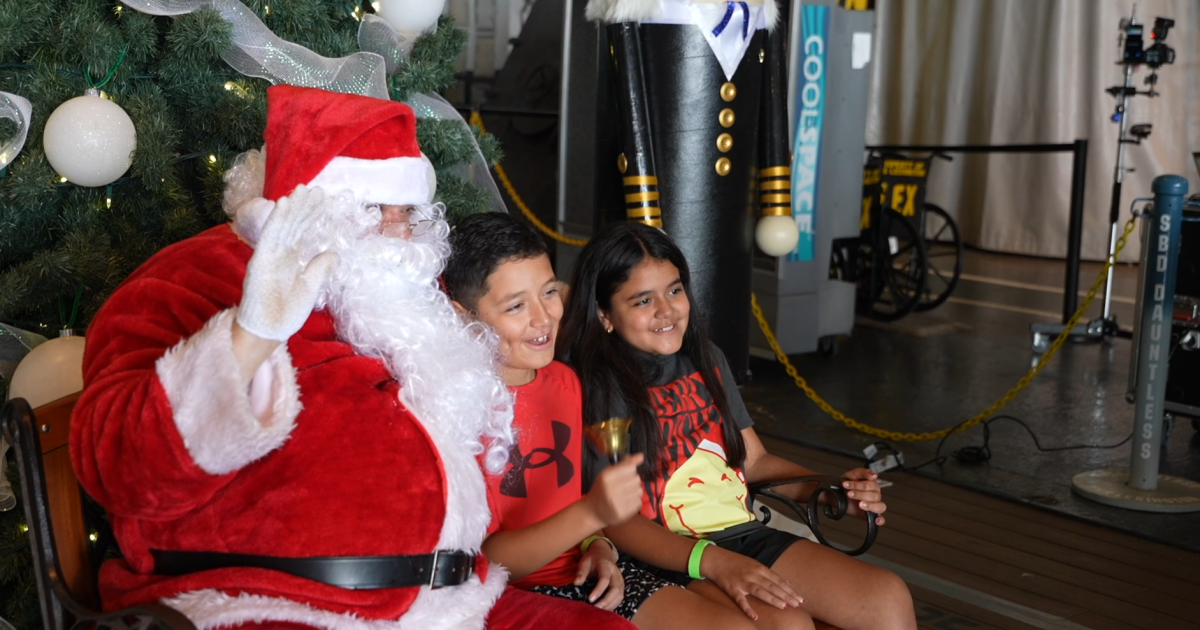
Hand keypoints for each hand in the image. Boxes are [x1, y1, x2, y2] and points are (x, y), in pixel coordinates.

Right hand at [237, 186, 339, 341]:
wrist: (270, 331)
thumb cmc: (287, 312)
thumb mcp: (311, 286)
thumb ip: (320, 268)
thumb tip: (334, 252)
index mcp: (289, 259)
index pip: (301, 231)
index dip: (310, 215)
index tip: (322, 200)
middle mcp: (278, 253)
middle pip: (292, 225)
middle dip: (303, 206)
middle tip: (315, 189)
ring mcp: (268, 255)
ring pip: (282, 225)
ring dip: (292, 207)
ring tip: (303, 189)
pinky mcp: (260, 260)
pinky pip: (270, 236)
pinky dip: (277, 219)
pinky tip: (284, 203)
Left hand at [575, 543, 623, 609]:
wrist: (603, 554)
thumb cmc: (592, 559)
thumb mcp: (584, 562)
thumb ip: (581, 572)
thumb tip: (576, 583)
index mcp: (606, 566)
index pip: (604, 579)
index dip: (598, 590)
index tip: (590, 599)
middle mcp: (615, 573)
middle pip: (615, 589)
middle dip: (607, 600)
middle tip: (596, 608)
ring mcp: (620, 579)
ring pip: (620, 595)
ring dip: (611, 604)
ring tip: (600, 611)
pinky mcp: (621, 585)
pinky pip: (620, 597)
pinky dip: (614, 605)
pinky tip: (605, 609)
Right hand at [583, 453, 644, 526]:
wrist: (593, 512)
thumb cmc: (601, 489)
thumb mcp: (608, 473)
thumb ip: (625, 463)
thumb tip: (641, 456)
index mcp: (606, 476)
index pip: (630, 467)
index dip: (629, 469)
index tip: (624, 473)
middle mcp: (612, 489)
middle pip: (636, 478)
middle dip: (632, 480)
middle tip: (622, 485)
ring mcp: (619, 502)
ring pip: (640, 490)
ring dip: (634, 491)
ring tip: (623, 494)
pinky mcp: (625, 513)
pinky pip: (639, 501)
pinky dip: (634, 501)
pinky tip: (624, 502)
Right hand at [701, 544, 802, 620]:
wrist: (716, 559)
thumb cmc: (737, 563)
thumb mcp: (755, 565)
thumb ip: (770, 575)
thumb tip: (788, 583)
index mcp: (760, 568)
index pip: (778, 580)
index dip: (790, 590)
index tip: (801, 599)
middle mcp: (753, 574)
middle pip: (772, 586)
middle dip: (786, 595)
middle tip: (798, 605)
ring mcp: (743, 581)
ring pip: (760, 591)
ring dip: (772, 599)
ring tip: (784, 607)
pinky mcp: (732, 589)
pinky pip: (741, 600)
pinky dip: (748, 608)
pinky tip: (755, 616)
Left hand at [841, 468, 886, 524]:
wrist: (835, 494)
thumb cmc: (846, 483)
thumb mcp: (853, 474)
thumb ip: (863, 472)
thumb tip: (875, 475)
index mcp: (873, 485)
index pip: (871, 485)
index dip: (858, 485)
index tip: (846, 484)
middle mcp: (875, 495)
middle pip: (874, 496)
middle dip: (860, 494)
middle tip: (849, 494)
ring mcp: (873, 505)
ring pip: (879, 506)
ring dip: (870, 505)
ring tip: (859, 504)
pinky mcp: (870, 515)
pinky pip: (880, 519)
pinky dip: (880, 520)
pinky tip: (876, 521)